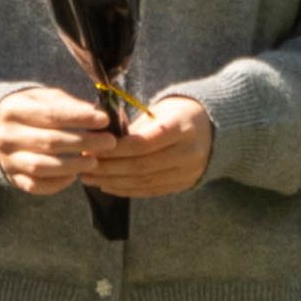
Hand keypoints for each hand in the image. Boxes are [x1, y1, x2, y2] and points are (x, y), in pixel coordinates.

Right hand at [0, 85, 115, 195]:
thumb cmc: (30, 111)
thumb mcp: (43, 98)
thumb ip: (68, 104)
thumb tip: (97, 115)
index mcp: (13, 109)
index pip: (51, 114)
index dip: (80, 118)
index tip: (104, 120)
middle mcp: (6, 136)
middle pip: (50, 141)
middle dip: (84, 142)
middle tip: (109, 142)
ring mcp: (7, 159)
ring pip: (43, 166)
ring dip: (73, 165)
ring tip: (94, 161)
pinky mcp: (12, 178)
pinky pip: (36, 186)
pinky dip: (58, 183)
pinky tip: (74, 175)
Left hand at [80, 94, 213, 199]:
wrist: (216, 128)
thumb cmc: (180, 112)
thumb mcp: (161, 109)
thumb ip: (135, 126)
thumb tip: (99, 140)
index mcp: (181, 127)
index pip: (143, 143)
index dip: (115, 149)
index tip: (91, 148)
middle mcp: (187, 152)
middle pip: (141, 165)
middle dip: (108, 167)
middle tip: (84, 165)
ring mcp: (188, 171)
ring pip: (144, 182)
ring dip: (113, 182)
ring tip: (89, 178)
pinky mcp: (184, 184)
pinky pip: (151, 191)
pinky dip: (127, 190)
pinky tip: (108, 186)